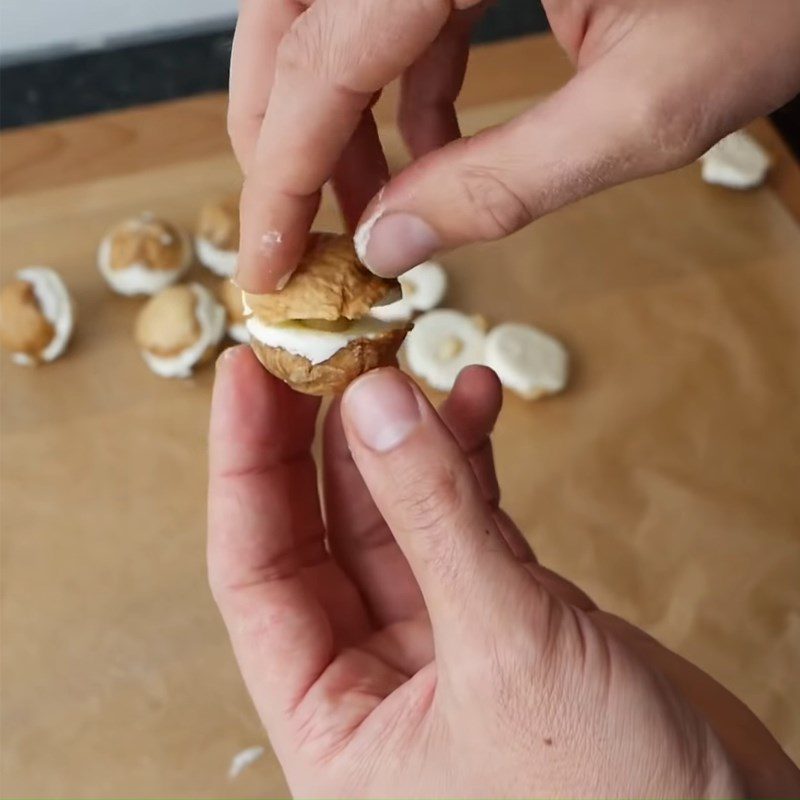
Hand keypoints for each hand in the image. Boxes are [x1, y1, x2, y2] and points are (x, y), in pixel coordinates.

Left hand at [208, 346, 798, 797]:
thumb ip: (434, 519)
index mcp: (335, 723)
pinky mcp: (509, 613)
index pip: (254, 572)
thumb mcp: (507, 651)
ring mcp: (446, 638)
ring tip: (405, 362)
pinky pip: (465, 518)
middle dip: (321, 436)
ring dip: (402, 436)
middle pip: (322, 533)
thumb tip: (372, 402)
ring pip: (398, 515)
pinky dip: (467, 458)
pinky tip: (471, 400)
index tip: (245, 373)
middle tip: (321, 348)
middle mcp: (377, 679)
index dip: (242, 466)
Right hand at [228, 0, 799, 291]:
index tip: (266, 260)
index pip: (325, 58)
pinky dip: (398, 89)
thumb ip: (504, 183)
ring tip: (360, 209)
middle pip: (295, 17)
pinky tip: (422, 154)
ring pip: (332, 13)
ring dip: (333, 116)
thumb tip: (390, 244)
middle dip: (282, 135)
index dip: (281, 170)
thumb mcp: (645, 108)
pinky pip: (397, 10)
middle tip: (294, 232)